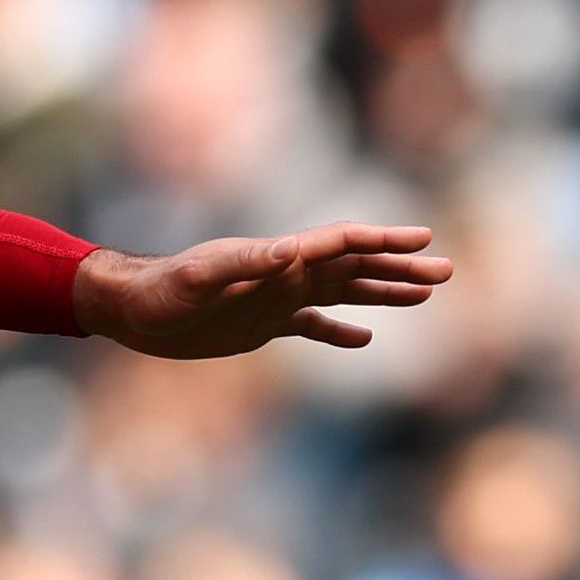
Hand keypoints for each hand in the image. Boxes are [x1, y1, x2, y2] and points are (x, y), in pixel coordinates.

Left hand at [75, 222, 451, 356]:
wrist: (132, 309)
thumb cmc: (162, 290)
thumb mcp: (201, 277)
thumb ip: (246, 262)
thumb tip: (291, 251)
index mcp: (279, 258)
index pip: (342, 244)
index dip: (382, 242)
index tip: (422, 239)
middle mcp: (286, 274)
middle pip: (355, 267)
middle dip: (400, 268)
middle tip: (446, 269)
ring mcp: (279, 298)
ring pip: (344, 292)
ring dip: (383, 292)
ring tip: (425, 292)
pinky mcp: (264, 324)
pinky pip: (314, 326)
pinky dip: (340, 332)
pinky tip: (366, 340)